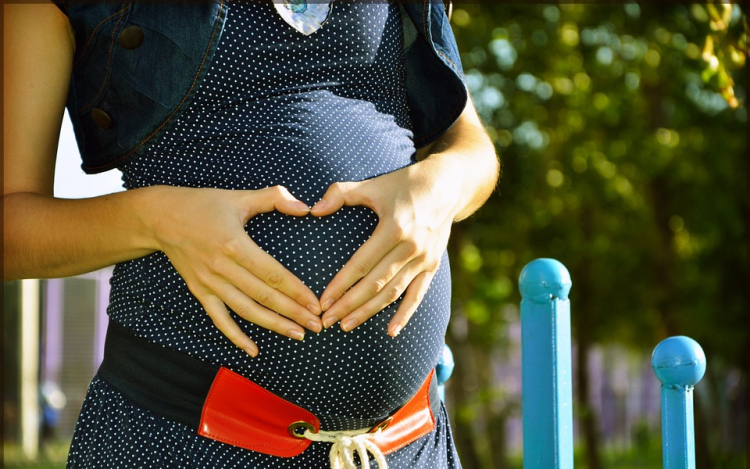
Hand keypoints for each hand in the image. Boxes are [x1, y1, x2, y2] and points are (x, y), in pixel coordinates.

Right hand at [146, 185, 321, 355]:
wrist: (160, 218)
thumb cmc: (204, 205)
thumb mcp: (240, 197)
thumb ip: (275, 197)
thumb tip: (305, 206)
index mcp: (235, 244)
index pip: (273, 275)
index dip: (297, 292)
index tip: (315, 304)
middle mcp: (222, 268)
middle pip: (264, 297)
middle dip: (293, 313)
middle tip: (317, 325)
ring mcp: (209, 283)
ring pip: (246, 311)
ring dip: (273, 325)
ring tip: (297, 334)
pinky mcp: (199, 291)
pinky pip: (220, 319)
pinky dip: (236, 337)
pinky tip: (254, 350)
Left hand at [310, 160, 461, 336]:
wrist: (447, 185)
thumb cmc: (404, 184)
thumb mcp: (372, 185)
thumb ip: (340, 194)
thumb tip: (313, 209)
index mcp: (394, 228)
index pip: (361, 264)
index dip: (341, 285)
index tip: (323, 301)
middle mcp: (411, 247)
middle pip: (375, 284)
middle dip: (349, 304)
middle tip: (327, 320)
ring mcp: (424, 259)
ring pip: (393, 293)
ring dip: (369, 312)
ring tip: (346, 325)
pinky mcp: (433, 266)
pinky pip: (417, 295)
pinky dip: (404, 315)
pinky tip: (390, 332)